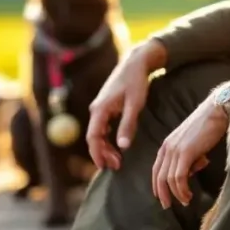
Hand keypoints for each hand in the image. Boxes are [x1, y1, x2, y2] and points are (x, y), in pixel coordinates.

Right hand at [86, 37, 166, 170]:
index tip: (105, 167)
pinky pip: (103, 126)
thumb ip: (128, 125)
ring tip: (118, 159)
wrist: (136, 62)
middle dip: (103, 153)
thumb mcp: (135, 104)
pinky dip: (108, 138)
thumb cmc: (136, 82)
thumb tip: (122, 147)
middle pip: (94, 137)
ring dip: (106, 146)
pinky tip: (117, 145)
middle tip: (117, 165)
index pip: (93, 137)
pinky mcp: (106, 106)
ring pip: (98, 132)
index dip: (97, 154)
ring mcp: (100, 107)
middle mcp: (96, 109)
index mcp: (100, 109)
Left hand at [152, 91, 229, 209]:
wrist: (216, 111)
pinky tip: (188, 195)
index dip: (157, 185)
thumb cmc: (207, 126)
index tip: (162, 197)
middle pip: (159, 176)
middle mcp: (167, 147)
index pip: (156, 169)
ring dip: (176, 194)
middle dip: (163, 194)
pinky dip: (182, 189)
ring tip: (186, 200)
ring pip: (169, 179)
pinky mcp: (185, 152)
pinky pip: (179, 177)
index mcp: (167, 144)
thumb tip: (192, 171)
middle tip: (168, 206)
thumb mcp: (193, 143)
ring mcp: (175, 149)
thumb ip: (189, 157)